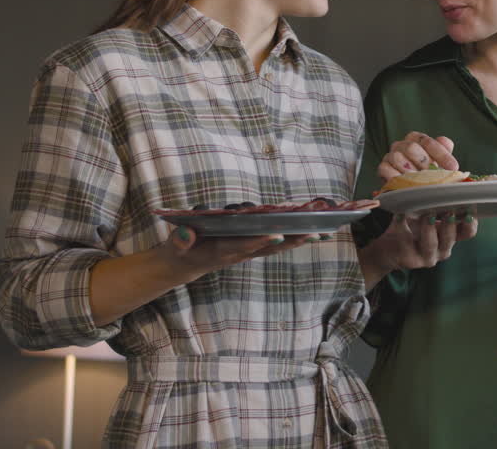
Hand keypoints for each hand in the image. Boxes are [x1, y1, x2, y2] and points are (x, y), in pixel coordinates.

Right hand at [163, 226, 312, 282]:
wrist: (184, 264)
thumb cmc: (180, 250)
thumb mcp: (175, 245)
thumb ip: (180, 241)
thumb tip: (186, 234)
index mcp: (221, 250)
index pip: (243, 245)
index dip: (259, 240)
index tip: (277, 234)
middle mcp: (239, 252)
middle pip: (268, 247)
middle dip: (291, 240)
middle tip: (314, 233)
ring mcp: (247, 251)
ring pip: (276, 246)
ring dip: (298, 240)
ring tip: (322, 232)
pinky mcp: (251, 247)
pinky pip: (275, 242)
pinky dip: (293, 237)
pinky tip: (312, 231)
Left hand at [359, 210, 476, 288]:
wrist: (387, 250)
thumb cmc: (410, 227)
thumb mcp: (425, 214)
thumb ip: (436, 202)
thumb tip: (447, 179)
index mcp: (449, 237)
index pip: (468, 232)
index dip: (471, 222)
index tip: (470, 207)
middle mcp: (443, 250)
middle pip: (451, 237)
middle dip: (450, 223)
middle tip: (448, 209)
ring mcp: (427, 257)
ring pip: (431, 243)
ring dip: (429, 227)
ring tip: (427, 214)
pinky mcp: (410, 260)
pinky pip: (407, 242)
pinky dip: (402, 227)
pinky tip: (399, 215)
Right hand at [379, 131, 458, 179]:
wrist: (414, 189)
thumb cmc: (428, 172)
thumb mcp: (440, 162)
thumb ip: (444, 150)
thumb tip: (445, 141)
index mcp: (416, 139)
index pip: (427, 141)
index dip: (441, 154)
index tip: (453, 167)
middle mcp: (401, 145)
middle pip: (411, 147)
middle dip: (425, 162)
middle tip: (434, 175)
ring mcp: (390, 155)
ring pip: (397, 157)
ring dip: (410, 171)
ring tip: (420, 182)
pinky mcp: (383, 168)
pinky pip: (385, 169)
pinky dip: (395, 177)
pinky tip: (405, 184)